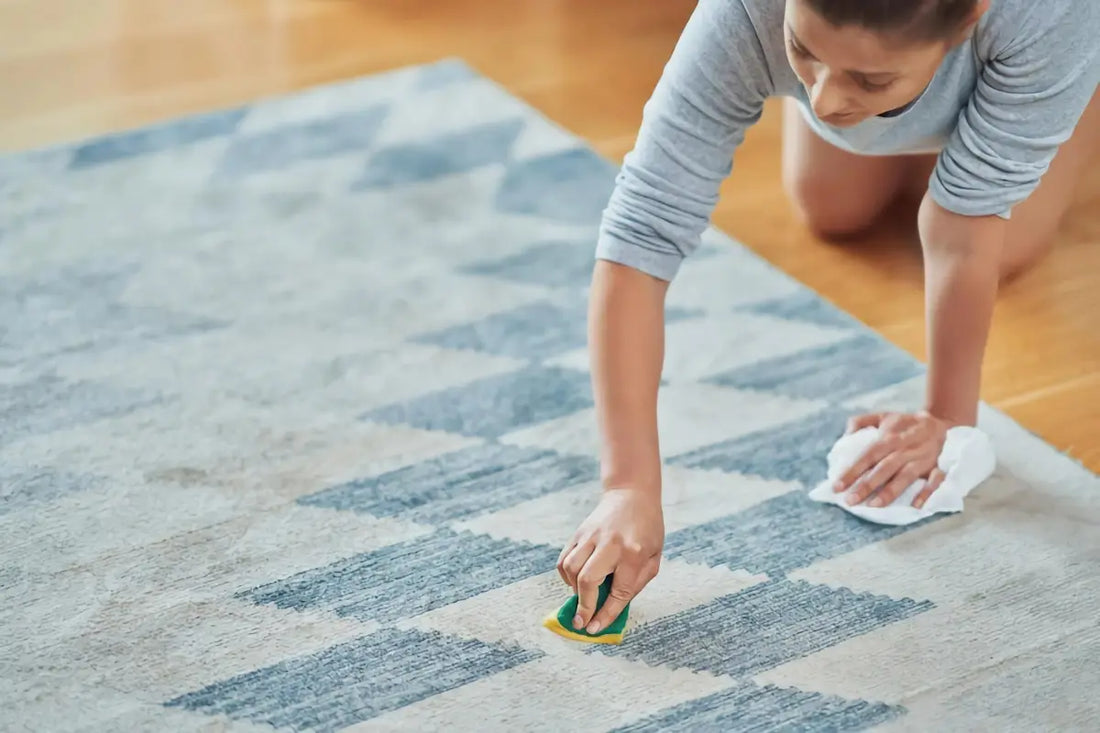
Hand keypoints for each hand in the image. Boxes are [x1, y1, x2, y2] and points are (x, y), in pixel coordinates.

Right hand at [556, 487, 663, 634]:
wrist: (632, 494)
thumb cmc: (648, 530)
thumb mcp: (653, 558)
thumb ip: (635, 584)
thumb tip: (612, 610)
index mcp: (634, 553)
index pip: (618, 592)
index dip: (605, 614)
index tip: (594, 629)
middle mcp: (610, 544)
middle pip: (588, 580)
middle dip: (583, 606)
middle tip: (581, 621)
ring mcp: (591, 536)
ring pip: (571, 569)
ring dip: (574, 589)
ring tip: (583, 595)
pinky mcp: (579, 533)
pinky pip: (564, 559)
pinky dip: (567, 575)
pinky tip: (576, 581)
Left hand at [834, 411, 955, 508]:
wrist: (941, 421)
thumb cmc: (905, 423)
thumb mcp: (883, 416)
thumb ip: (860, 422)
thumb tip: (845, 436)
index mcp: (890, 437)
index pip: (867, 455)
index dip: (852, 470)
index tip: (837, 486)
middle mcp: (905, 448)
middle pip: (884, 468)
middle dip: (866, 485)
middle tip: (850, 501)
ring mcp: (923, 458)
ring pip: (906, 476)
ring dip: (891, 491)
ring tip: (874, 505)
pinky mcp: (938, 466)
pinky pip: (936, 480)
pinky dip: (927, 492)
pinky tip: (916, 505)